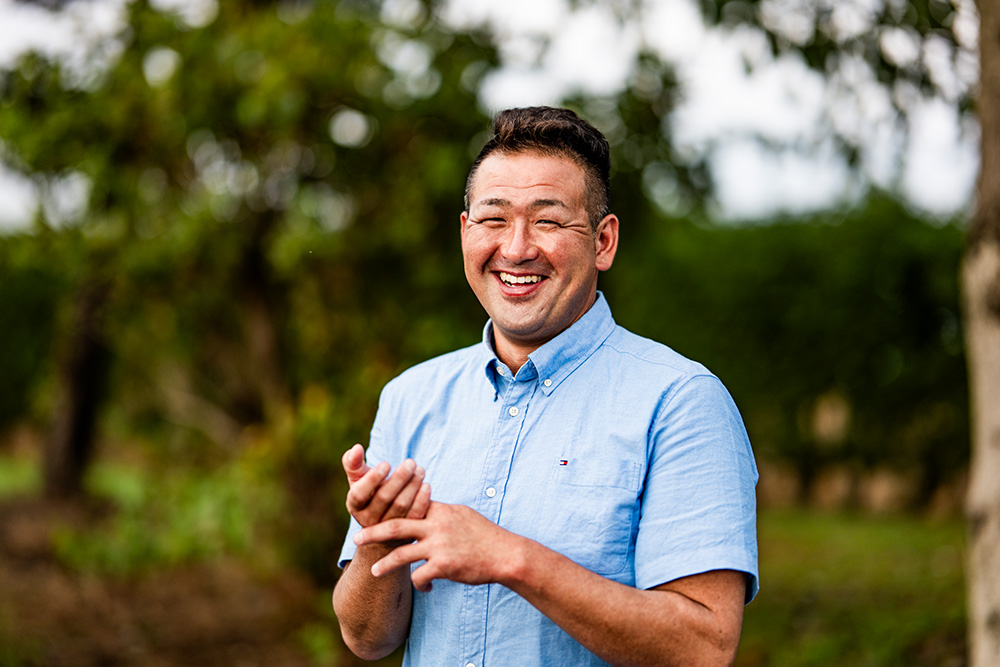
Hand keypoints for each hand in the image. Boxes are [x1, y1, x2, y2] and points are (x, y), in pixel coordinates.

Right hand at [342, 444, 430, 527]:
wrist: (382, 525)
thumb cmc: (369, 493)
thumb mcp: (358, 479)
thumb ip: (354, 463)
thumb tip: (356, 448)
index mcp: (354, 505)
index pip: (359, 494)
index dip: (372, 479)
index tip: (386, 464)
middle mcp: (368, 519)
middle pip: (383, 498)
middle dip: (399, 478)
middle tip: (411, 462)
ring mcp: (387, 528)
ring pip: (400, 506)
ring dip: (412, 486)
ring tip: (420, 470)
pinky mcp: (406, 531)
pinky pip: (414, 515)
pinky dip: (421, 500)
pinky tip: (426, 486)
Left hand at [353, 501, 520, 591]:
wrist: (506, 554)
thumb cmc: (485, 535)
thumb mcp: (462, 514)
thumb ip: (440, 512)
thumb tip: (424, 505)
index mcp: (440, 509)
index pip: (408, 504)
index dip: (388, 508)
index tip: (372, 510)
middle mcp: (436, 525)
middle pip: (396, 526)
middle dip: (373, 532)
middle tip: (356, 538)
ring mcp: (439, 545)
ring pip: (402, 555)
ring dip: (385, 565)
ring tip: (374, 572)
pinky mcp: (445, 566)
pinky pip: (420, 577)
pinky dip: (419, 585)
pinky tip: (424, 589)